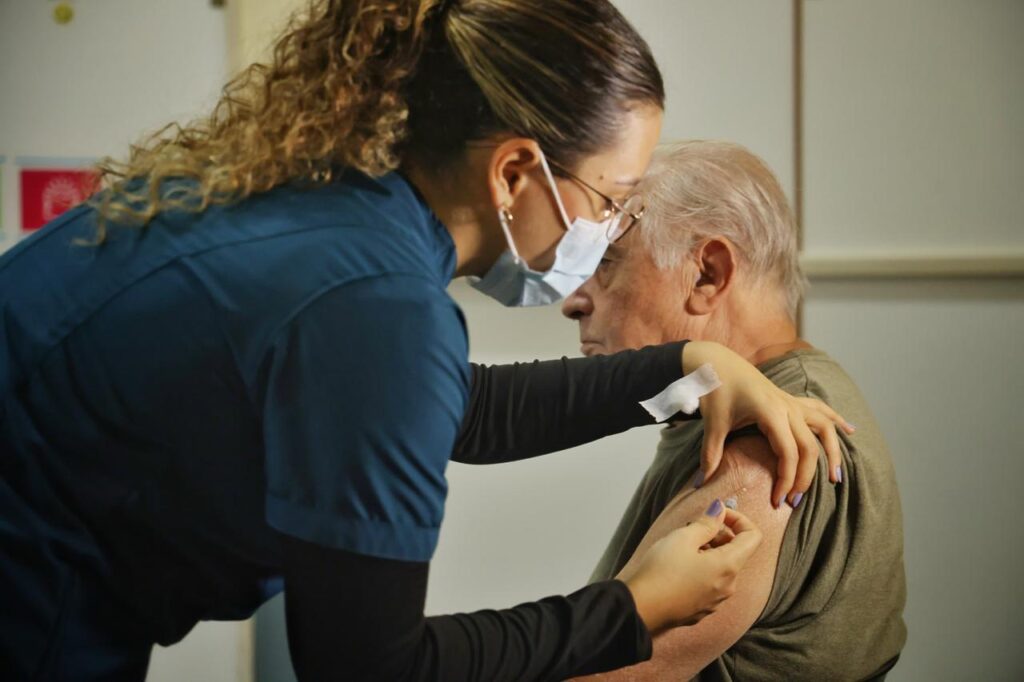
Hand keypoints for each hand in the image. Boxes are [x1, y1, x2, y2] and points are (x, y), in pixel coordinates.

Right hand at [620, 502, 761, 632]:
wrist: (641, 609)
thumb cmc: (661, 571)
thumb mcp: (683, 538)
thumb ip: (707, 522)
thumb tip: (720, 509)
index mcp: (729, 565)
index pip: (753, 536)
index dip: (738, 519)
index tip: (716, 514)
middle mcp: (729, 586)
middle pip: (736, 552)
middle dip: (718, 535)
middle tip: (690, 530)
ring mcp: (716, 601)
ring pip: (722, 568)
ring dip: (708, 552)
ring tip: (680, 549)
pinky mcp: (702, 610)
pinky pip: (710, 584)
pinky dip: (701, 570)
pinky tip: (677, 569)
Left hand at [683, 341, 854, 507]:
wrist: (716, 361)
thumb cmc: (715, 388)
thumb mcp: (712, 422)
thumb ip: (710, 453)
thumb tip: (701, 483)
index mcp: (770, 412)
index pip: (789, 453)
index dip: (786, 479)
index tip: (777, 501)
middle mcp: (787, 406)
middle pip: (809, 446)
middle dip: (806, 476)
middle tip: (795, 501)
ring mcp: (791, 401)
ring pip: (823, 426)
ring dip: (832, 452)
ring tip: (836, 477)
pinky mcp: (790, 399)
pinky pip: (820, 409)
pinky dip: (836, 420)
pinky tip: (850, 431)